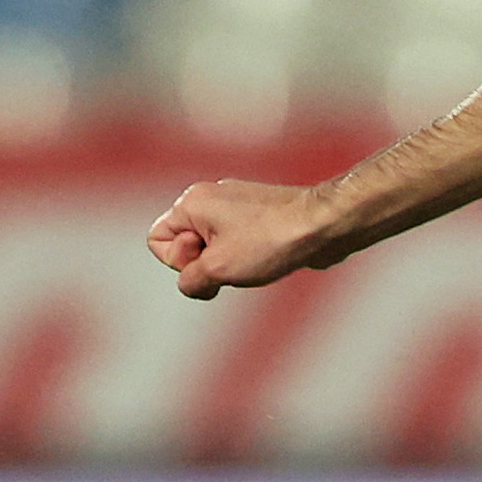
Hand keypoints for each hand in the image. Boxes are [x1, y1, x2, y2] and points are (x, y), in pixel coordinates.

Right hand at [149, 179, 333, 299]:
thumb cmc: (272, 241)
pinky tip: (271, 258)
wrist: (325, 226)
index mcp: (192, 202)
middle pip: (185, 244)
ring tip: (257, 260)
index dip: (178, 261)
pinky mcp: (262, 216)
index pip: (156, 239)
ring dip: (230, 264)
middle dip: (205, 264)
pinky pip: (240, 244)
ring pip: (214, 247)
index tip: (208, 260)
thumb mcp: (218, 269)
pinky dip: (250, 258)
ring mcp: (238, 205)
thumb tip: (193, 284)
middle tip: (235, 263)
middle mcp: (211, 197)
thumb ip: (190, 280)